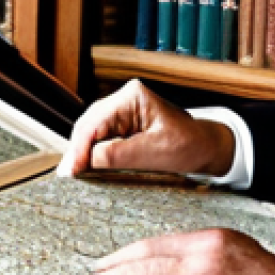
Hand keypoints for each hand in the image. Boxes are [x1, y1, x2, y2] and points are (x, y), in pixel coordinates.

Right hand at [58, 79, 234, 178]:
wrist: (207, 148)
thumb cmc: (190, 146)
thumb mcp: (155, 153)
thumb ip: (120, 154)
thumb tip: (88, 160)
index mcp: (132, 97)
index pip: (95, 121)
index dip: (80, 147)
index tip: (71, 170)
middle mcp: (123, 99)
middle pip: (88, 125)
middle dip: (77, 150)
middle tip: (67, 177)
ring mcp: (122, 112)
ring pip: (90, 132)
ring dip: (82, 153)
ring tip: (74, 175)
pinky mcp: (123, 126)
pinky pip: (100, 139)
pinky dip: (92, 154)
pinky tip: (86, 168)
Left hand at [82, 228, 274, 274]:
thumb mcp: (239, 253)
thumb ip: (207, 254)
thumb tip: (176, 264)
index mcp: (210, 236)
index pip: (159, 242)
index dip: (130, 251)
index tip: (111, 259)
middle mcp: (202, 249)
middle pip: (146, 254)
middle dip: (114, 264)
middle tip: (92, 272)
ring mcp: (202, 271)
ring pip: (145, 273)